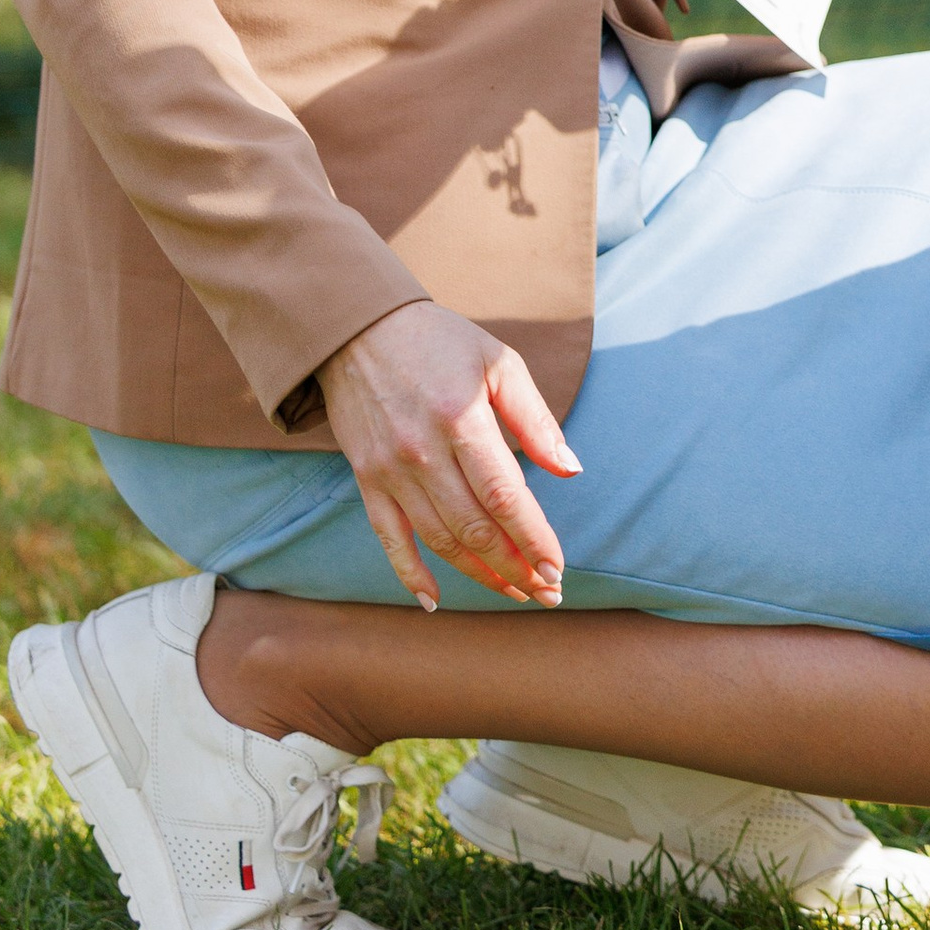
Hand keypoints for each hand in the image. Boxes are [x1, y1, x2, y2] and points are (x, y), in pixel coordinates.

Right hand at [316, 299, 582, 609]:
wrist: (359, 329)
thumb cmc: (442, 343)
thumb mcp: (500, 364)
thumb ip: (536, 421)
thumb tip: (571, 471)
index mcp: (462, 420)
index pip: (505, 497)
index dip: (534, 539)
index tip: (558, 568)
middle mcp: (422, 452)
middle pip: (475, 528)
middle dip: (516, 568)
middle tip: (547, 591)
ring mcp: (390, 470)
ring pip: (439, 540)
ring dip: (479, 574)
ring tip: (513, 592)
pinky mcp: (366, 479)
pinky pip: (388, 538)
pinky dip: (410, 574)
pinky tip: (436, 600)